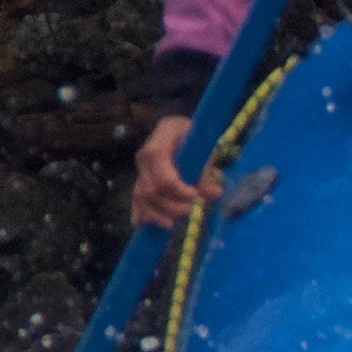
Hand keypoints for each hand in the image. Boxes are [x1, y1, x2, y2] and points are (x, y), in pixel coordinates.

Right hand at [130, 102, 220, 232]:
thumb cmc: (189, 134)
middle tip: (190, 210)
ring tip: (171, 225)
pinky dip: (139, 212)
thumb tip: (216, 194)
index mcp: (157, 150)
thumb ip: (205, 172)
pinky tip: (141, 225)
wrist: (171, 126)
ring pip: (141, 197)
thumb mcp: (201, 148)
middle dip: (171, 206)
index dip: (179, 192)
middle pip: (151, 192)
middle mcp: (143, 162)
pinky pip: (135, 198)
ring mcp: (139, 171)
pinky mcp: (139, 179)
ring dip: (156, 214)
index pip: (164, 179)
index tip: (195, 197)